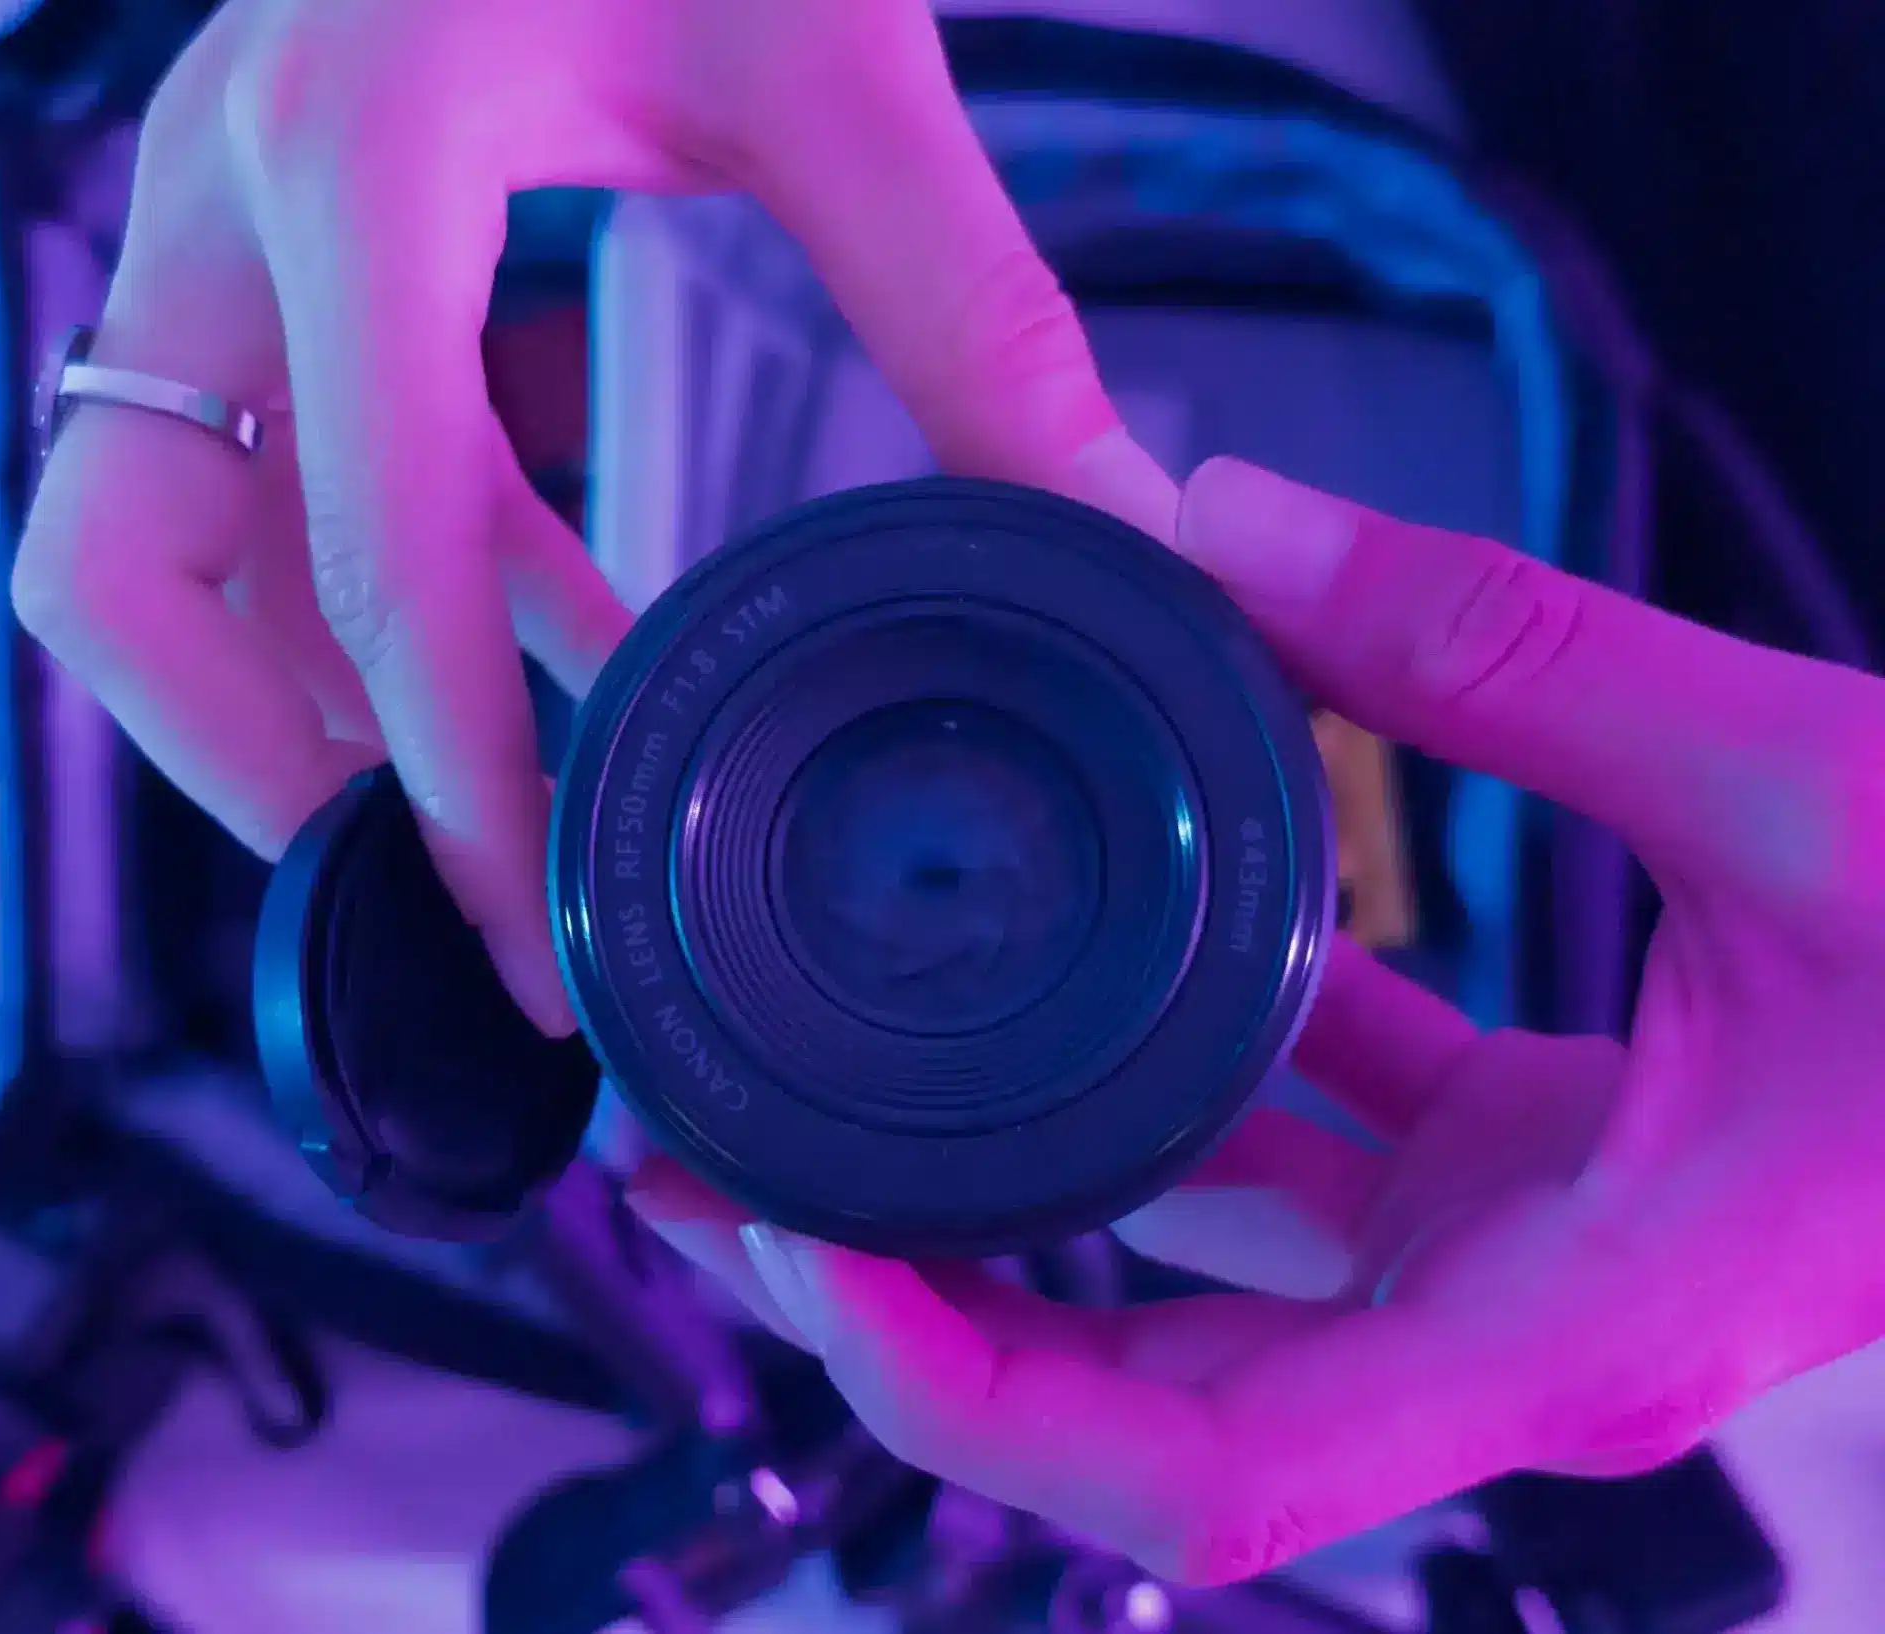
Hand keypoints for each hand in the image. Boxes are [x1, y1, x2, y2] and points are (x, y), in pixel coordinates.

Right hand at [12, 0, 1175, 1031]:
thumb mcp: (832, 52)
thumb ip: (964, 303)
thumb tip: (1115, 534)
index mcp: (363, 155)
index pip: (368, 541)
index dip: (441, 772)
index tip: (531, 937)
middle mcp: (224, 200)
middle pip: (115, 574)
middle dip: (245, 772)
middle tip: (421, 903)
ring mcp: (204, 214)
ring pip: (134, 537)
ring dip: (286, 701)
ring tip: (495, 821)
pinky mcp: (244, 229)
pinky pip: (243, 468)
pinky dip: (369, 591)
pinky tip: (544, 659)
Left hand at [632, 455, 1884, 1583]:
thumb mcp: (1806, 785)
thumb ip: (1511, 655)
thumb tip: (1228, 521)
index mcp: (1569, 1324)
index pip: (1203, 1472)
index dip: (976, 1400)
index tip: (807, 1268)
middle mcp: (1505, 1325)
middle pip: (1138, 1389)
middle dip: (914, 1302)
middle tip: (708, 1165)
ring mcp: (1503, 1252)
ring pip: (1195, 1260)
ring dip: (1006, 1183)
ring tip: (809, 1068)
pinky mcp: (1521, 1161)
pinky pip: (1301, 1140)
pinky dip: (1172, 1066)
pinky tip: (1062, 951)